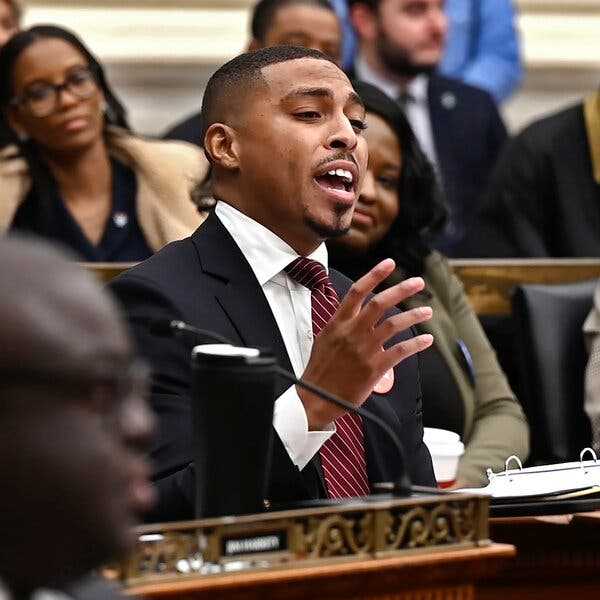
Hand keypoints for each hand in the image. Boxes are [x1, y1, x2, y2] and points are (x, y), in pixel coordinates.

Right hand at [298, 258, 432, 428]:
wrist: (316, 398)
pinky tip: (426, 340)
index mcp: (338, 323)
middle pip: (380, 303)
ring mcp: (364, 350)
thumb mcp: (324, 339)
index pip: (357, 291)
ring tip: (427, 311)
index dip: (375, 275)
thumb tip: (354, 313)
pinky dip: (416, 344)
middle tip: (418, 283)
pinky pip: (400, 351)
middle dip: (402, 289)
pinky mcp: (374, 369)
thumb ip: (341, 324)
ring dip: (414, 315)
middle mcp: (352, 332)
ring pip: (394, 325)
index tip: (389, 264)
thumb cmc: (319, 369)